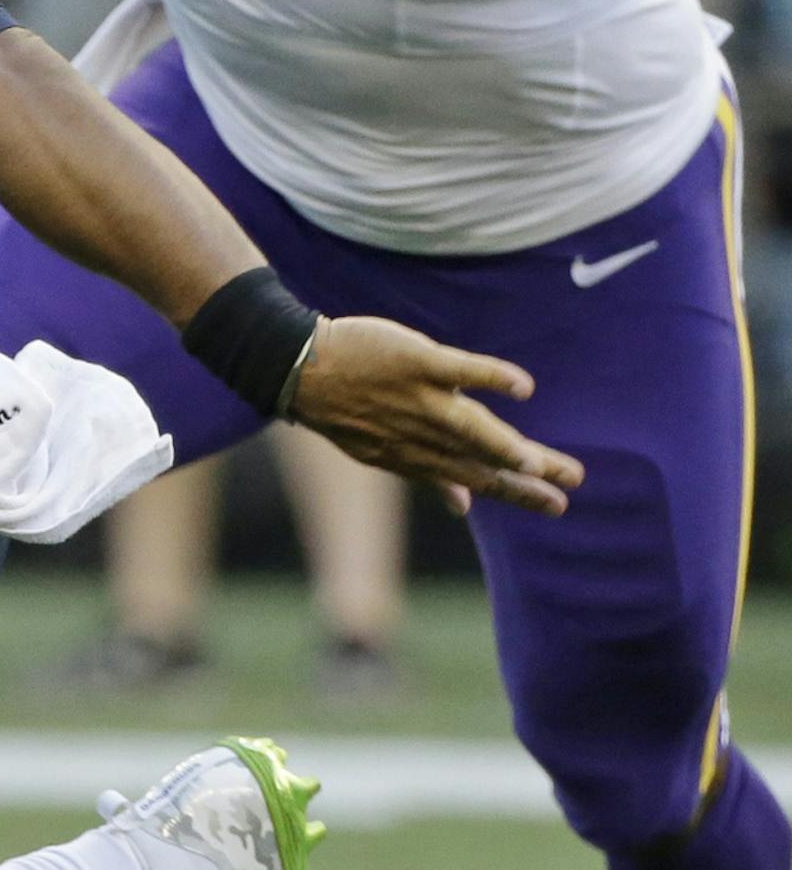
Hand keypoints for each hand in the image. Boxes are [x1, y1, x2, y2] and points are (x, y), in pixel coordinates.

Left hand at [288, 316, 582, 517]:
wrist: (299, 369)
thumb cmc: (348, 409)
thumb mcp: (385, 453)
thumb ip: (431, 476)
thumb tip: (464, 507)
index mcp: (420, 458)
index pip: (478, 480)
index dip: (517, 494)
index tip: (557, 506)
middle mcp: (423, 435)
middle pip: (482, 459)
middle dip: (526, 477)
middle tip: (570, 488)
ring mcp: (419, 399)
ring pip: (471, 427)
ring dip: (506, 446)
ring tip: (541, 463)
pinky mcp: (414, 362)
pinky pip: (458, 371)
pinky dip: (490, 377)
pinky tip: (523, 387)